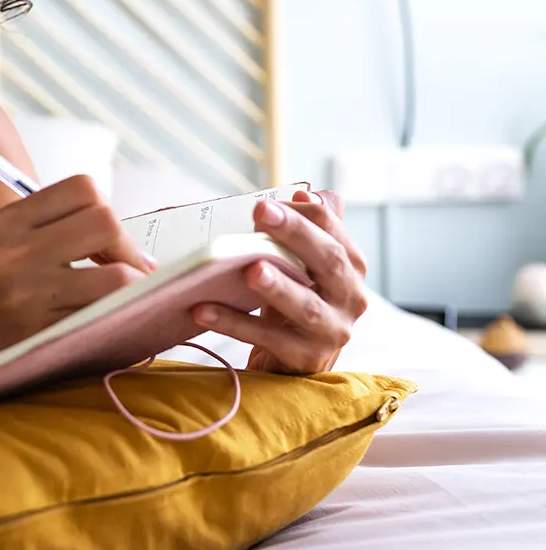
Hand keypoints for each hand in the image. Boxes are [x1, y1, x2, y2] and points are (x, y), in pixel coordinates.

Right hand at [0, 175, 155, 380]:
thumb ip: (43, 230)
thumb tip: (115, 234)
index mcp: (5, 222)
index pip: (82, 189)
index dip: (106, 211)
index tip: (107, 243)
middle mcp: (15, 250)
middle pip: (104, 222)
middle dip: (127, 249)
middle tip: (130, 274)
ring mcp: (27, 294)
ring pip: (116, 276)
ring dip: (134, 289)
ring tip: (128, 302)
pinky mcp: (37, 334)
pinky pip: (102, 319)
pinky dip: (122, 320)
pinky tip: (115, 325)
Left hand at [191, 189, 368, 373]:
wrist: (292, 361)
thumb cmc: (294, 301)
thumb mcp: (303, 264)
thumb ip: (309, 229)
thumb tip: (305, 192)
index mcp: (351, 267)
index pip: (333, 231)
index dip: (302, 214)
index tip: (266, 202)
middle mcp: (351, 298)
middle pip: (329, 261)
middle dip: (295, 234)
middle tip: (260, 212)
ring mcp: (332, 331)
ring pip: (306, 306)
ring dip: (277, 286)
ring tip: (249, 269)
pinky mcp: (306, 359)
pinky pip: (268, 339)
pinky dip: (235, 323)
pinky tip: (203, 309)